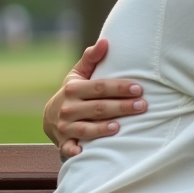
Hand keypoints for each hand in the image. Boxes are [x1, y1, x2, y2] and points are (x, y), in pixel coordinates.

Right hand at [42, 39, 147, 159]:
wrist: (50, 118)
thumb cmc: (73, 93)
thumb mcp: (78, 75)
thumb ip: (91, 58)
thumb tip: (105, 41)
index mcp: (74, 89)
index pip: (100, 87)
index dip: (119, 88)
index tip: (139, 89)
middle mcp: (68, 108)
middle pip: (98, 108)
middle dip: (121, 107)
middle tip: (142, 106)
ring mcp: (65, 126)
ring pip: (86, 128)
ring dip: (102, 128)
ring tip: (120, 127)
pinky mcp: (64, 142)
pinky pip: (68, 148)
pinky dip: (74, 151)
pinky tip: (84, 152)